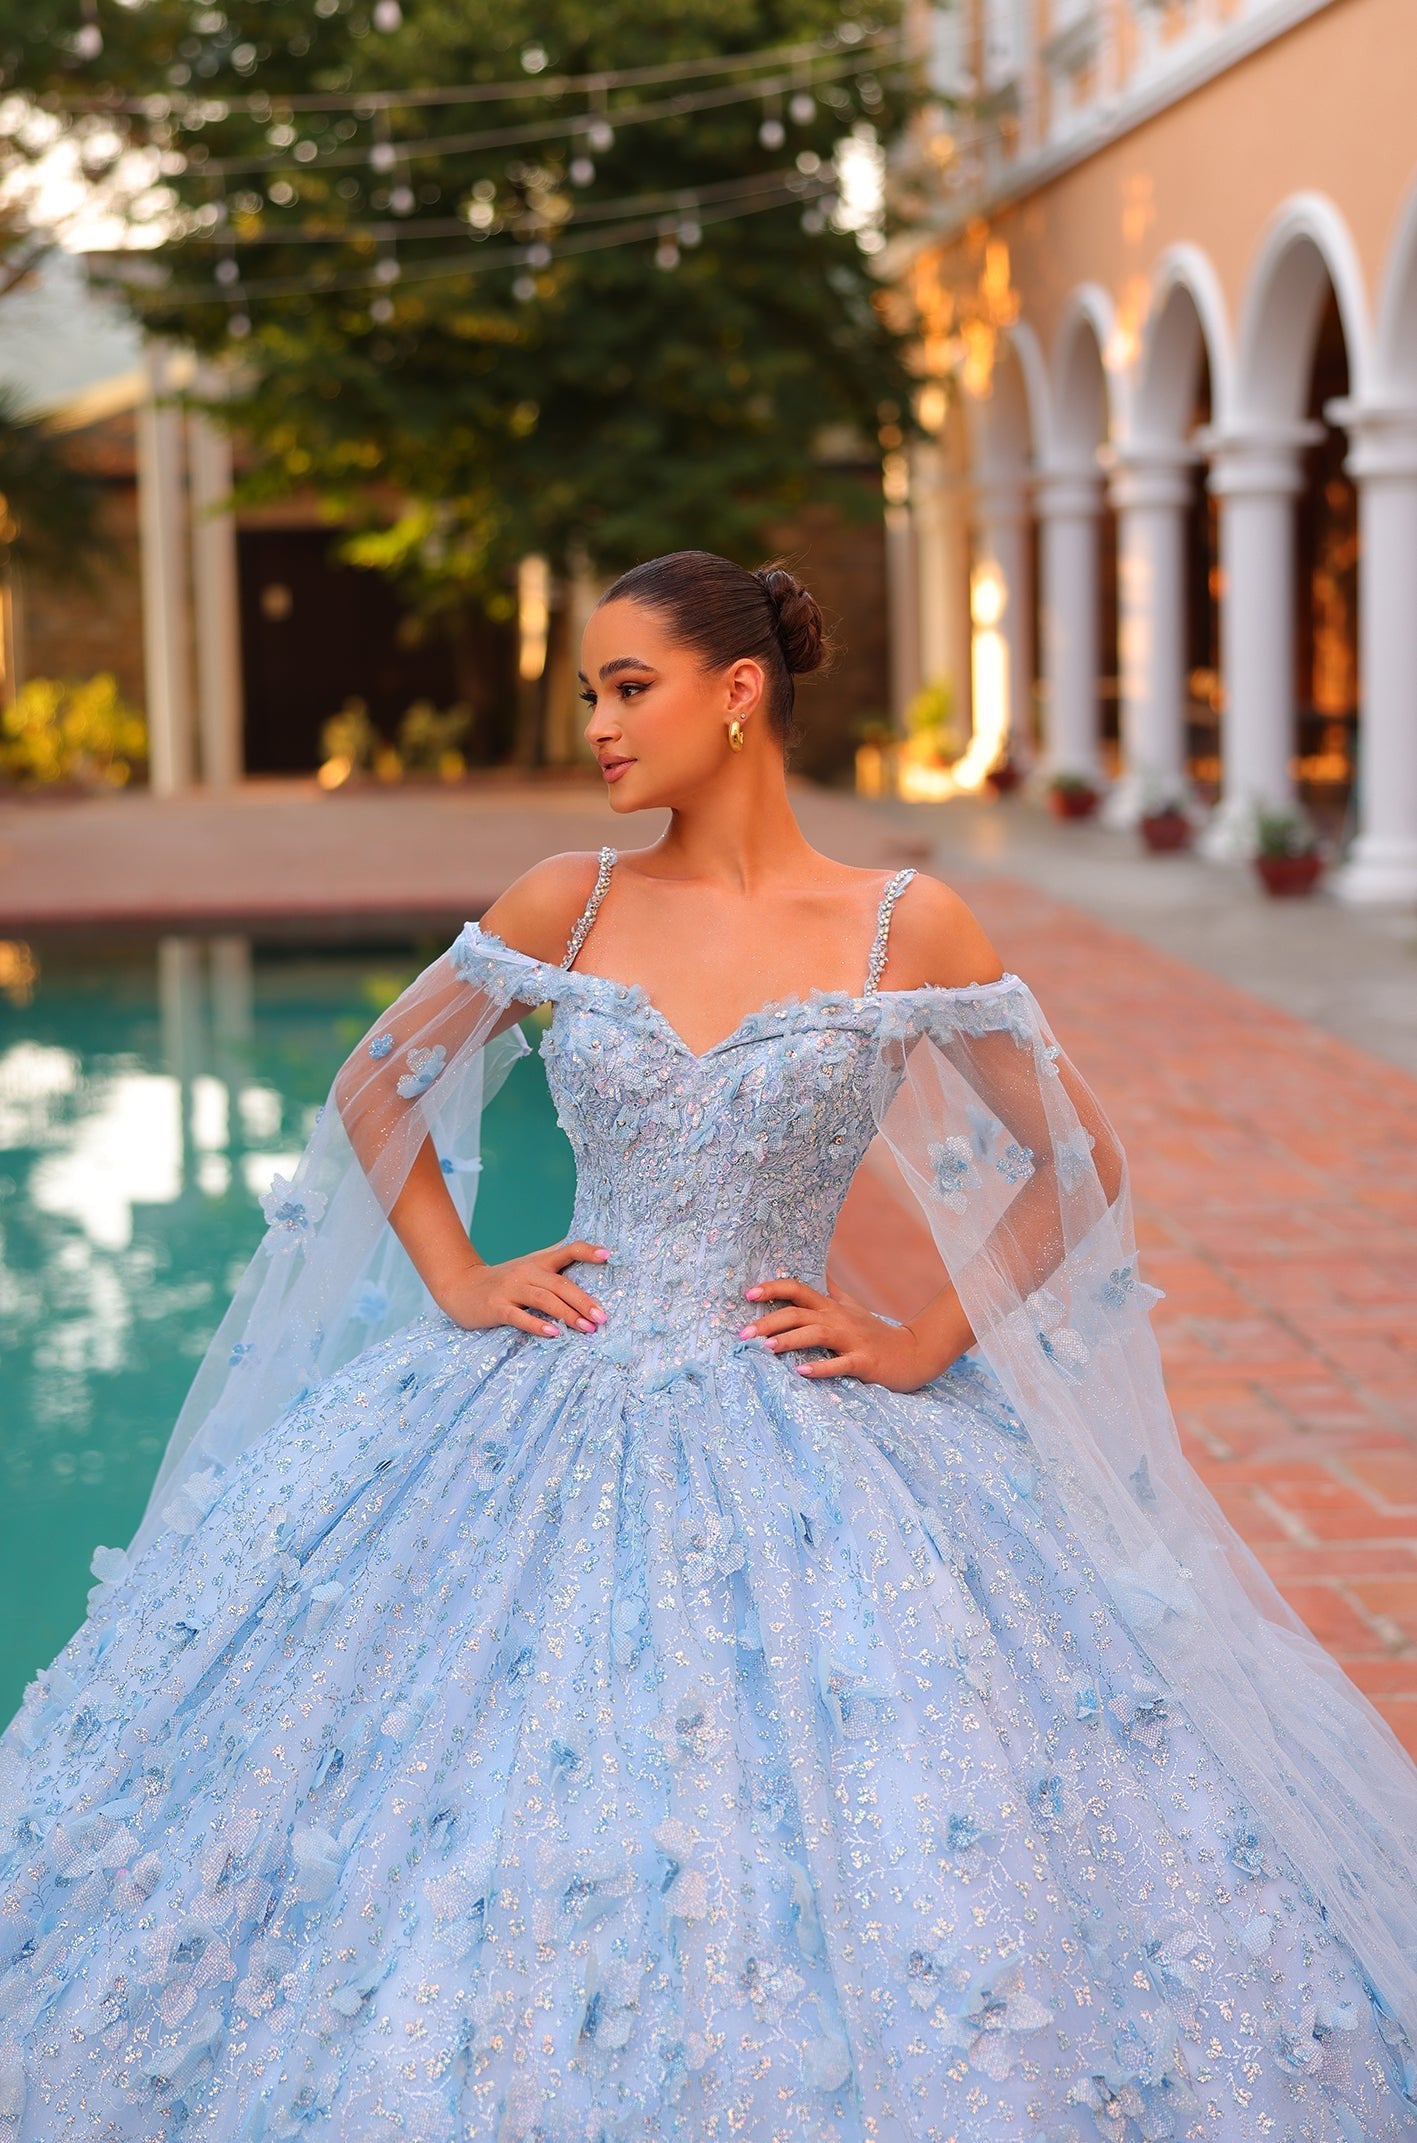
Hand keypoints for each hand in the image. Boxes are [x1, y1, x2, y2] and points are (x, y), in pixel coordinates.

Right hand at [436, 1239, 609, 1338]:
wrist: (461, 1286)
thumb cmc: (504, 1281)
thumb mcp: (529, 1269)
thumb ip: (555, 1266)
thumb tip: (591, 1262)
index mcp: (539, 1262)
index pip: (567, 1250)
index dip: (587, 1251)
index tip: (608, 1256)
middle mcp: (527, 1272)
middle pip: (561, 1284)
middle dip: (584, 1301)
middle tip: (602, 1317)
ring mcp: (511, 1289)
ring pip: (544, 1299)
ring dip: (568, 1314)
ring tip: (587, 1328)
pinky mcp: (497, 1307)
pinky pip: (519, 1316)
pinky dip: (537, 1325)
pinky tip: (553, 1333)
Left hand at [738, 1275, 963, 1391]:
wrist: (915, 1353)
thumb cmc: (877, 1334)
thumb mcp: (853, 1309)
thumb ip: (834, 1293)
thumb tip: (819, 1276)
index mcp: (832, 1307)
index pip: (798, 1290)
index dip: (773, 1288)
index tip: (748, 1294)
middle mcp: (839, 1319)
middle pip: (799, 1312)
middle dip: (769, 1320)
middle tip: (742, 1333)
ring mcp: (853, 1339)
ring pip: (816, 1334)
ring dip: (789, 1340)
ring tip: (766, 1348)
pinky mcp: (865, 1361)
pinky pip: (841, 1363)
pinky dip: (821, 1368)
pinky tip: (802, 1372)